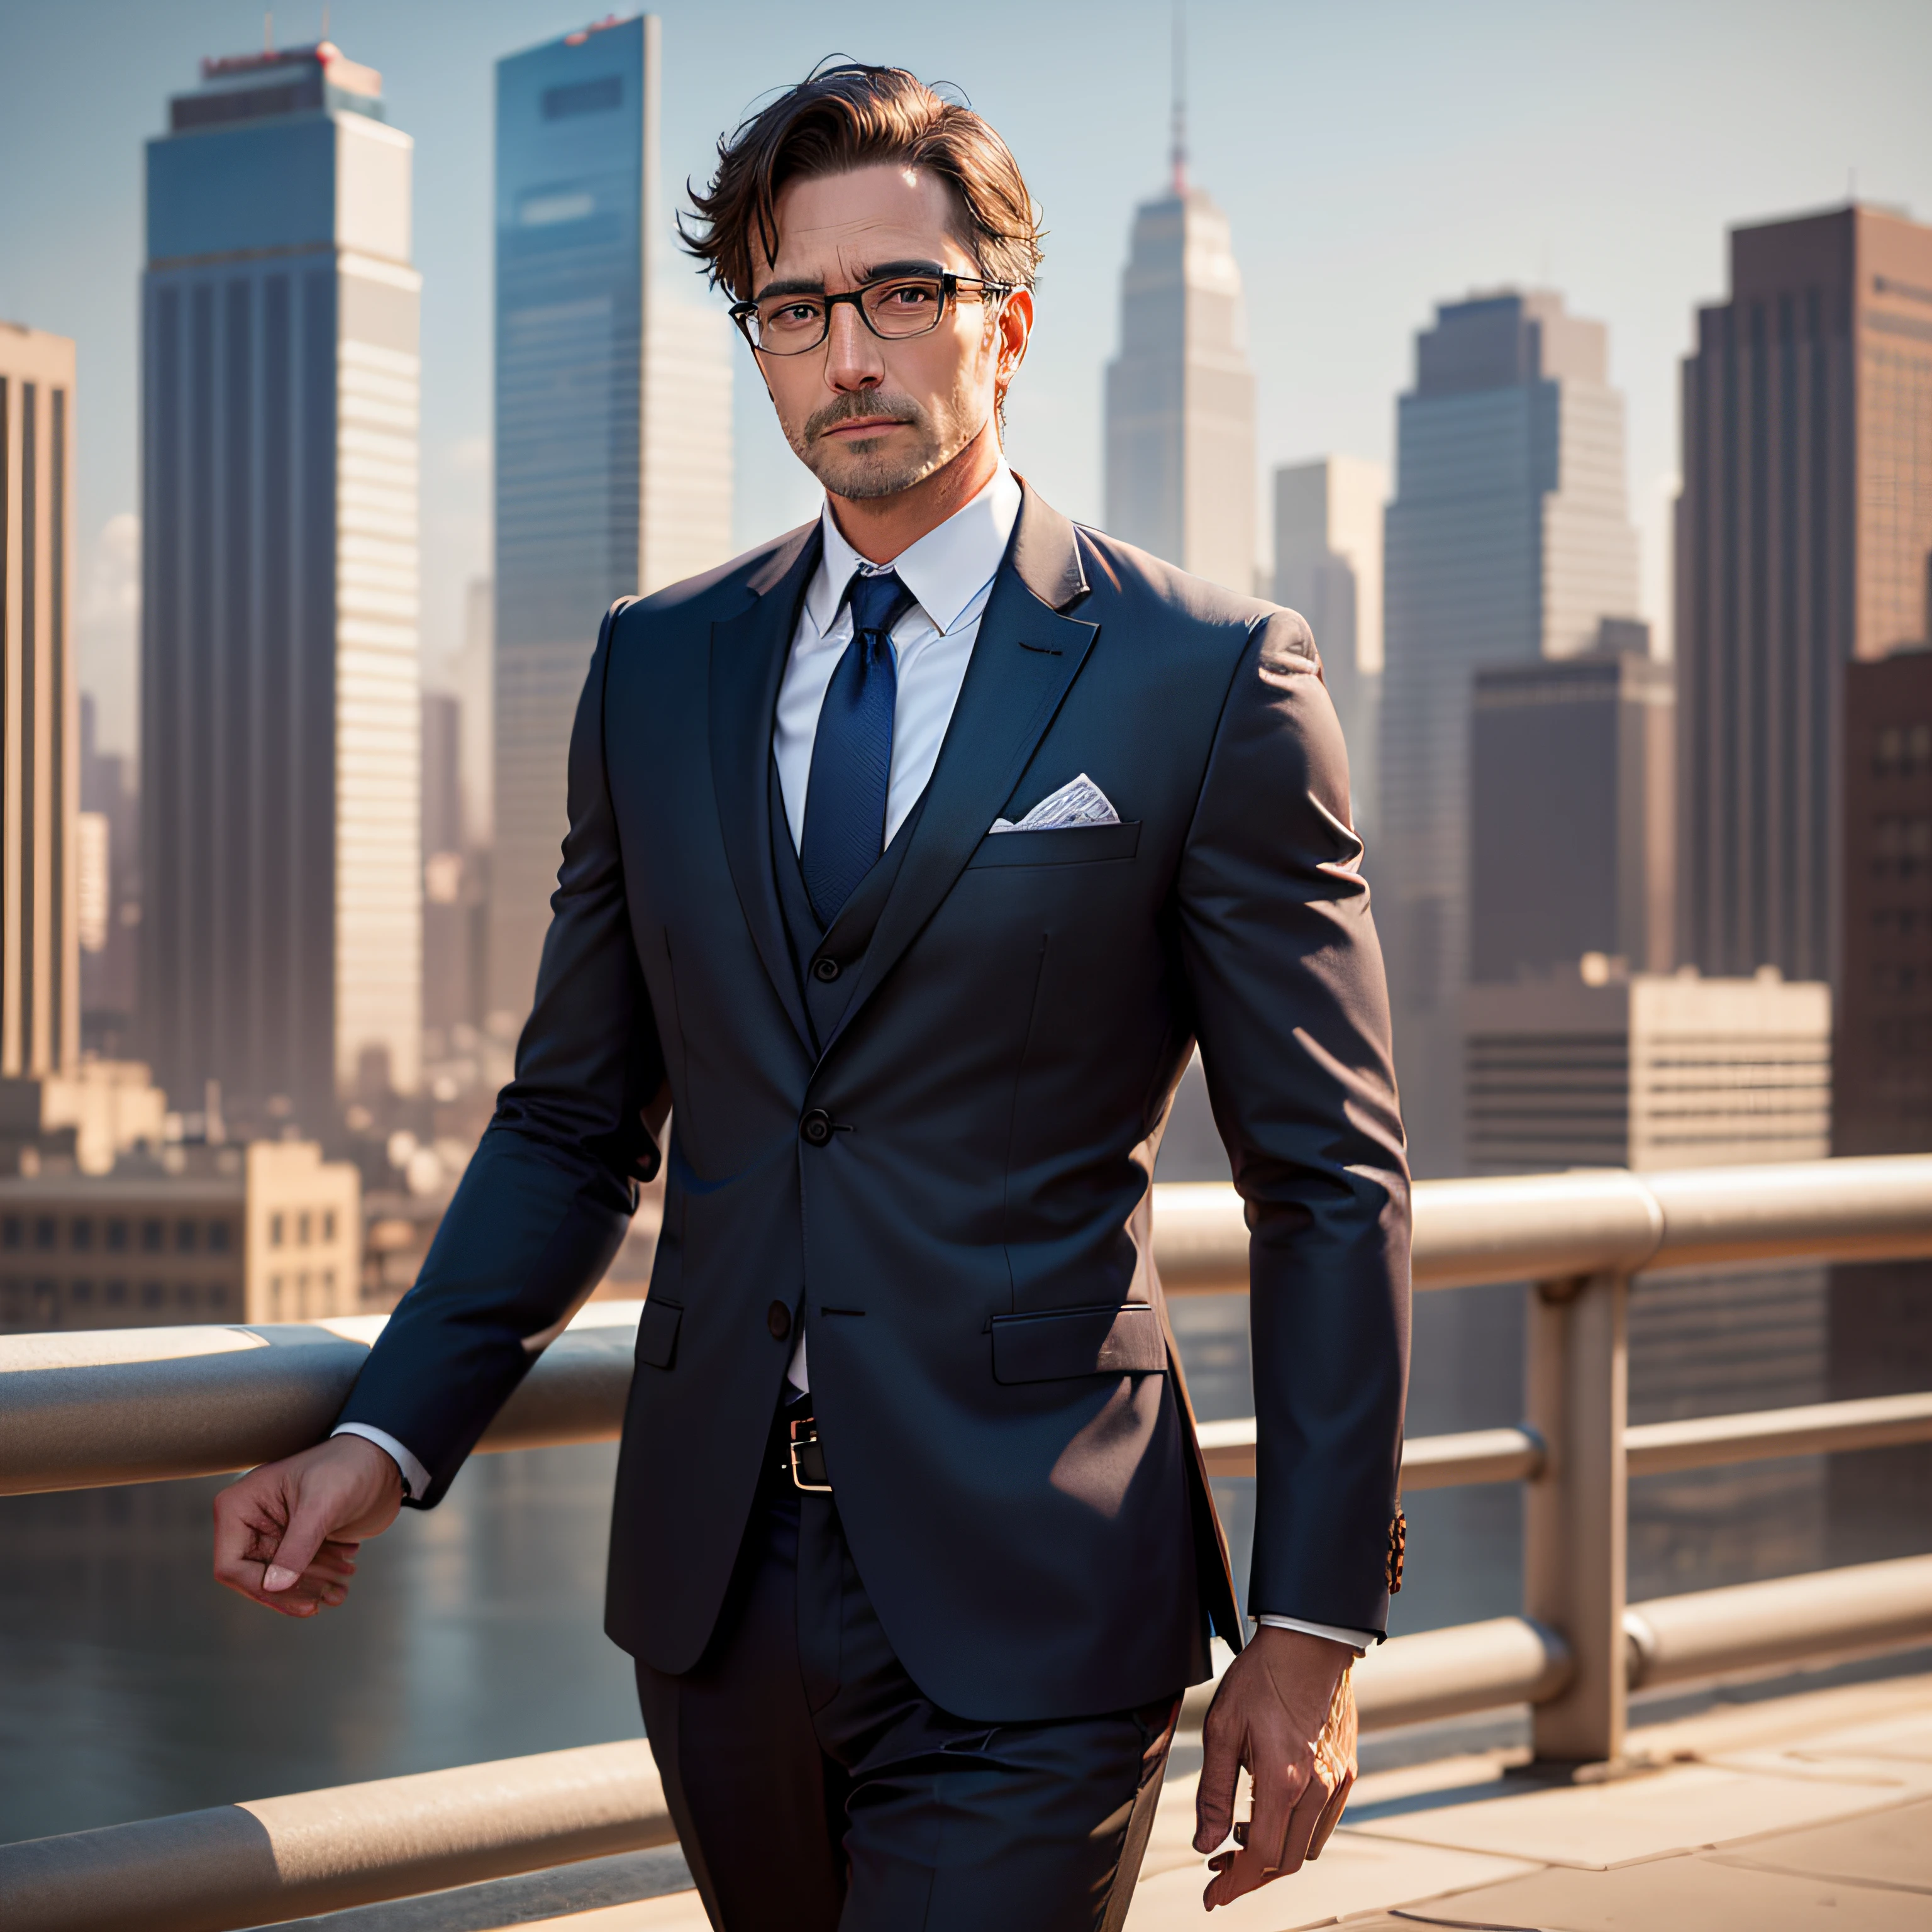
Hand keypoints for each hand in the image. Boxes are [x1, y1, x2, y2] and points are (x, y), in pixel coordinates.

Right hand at [212, 1434, 404, 1618]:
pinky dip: (319, 1582)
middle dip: (293, 1591)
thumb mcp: (321, 1506)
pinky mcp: (294, 1542)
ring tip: (341, 1589)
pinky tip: (344, 1580)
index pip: (231, 1566)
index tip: (302, 1598)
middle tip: (327, 1596)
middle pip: (256, 1579)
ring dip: (310, 1590)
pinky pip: (297, 1574)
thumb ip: (297, 1547)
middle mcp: (249, 1522)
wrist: (382, 1460)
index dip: (262, 1587)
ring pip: (279, 1581)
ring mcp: (272, 1533)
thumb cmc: (348, 1466)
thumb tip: (273, 1587)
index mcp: (240, 1506)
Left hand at [1193, 1625, 1358, 1909]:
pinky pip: (1323, 1823)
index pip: (1260, 1856)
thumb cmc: (1262, 1678)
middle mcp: (1317, 1788)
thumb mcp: (1222, 1729)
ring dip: (1274, 1855)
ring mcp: (1337, 1782)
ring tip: (1240, 1836)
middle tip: (1219, 1870)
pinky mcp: (1347, 1772)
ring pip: (1306, 1847)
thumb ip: (1212, 1791)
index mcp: (1284, 1780)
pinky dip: (1296, 1832)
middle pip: (1285, 1861)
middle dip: (1250, 1875)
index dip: (1234, 1883)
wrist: (1307, 1644)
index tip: (1213, 1896)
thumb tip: (1205, 1843)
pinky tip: (1270, 1813)